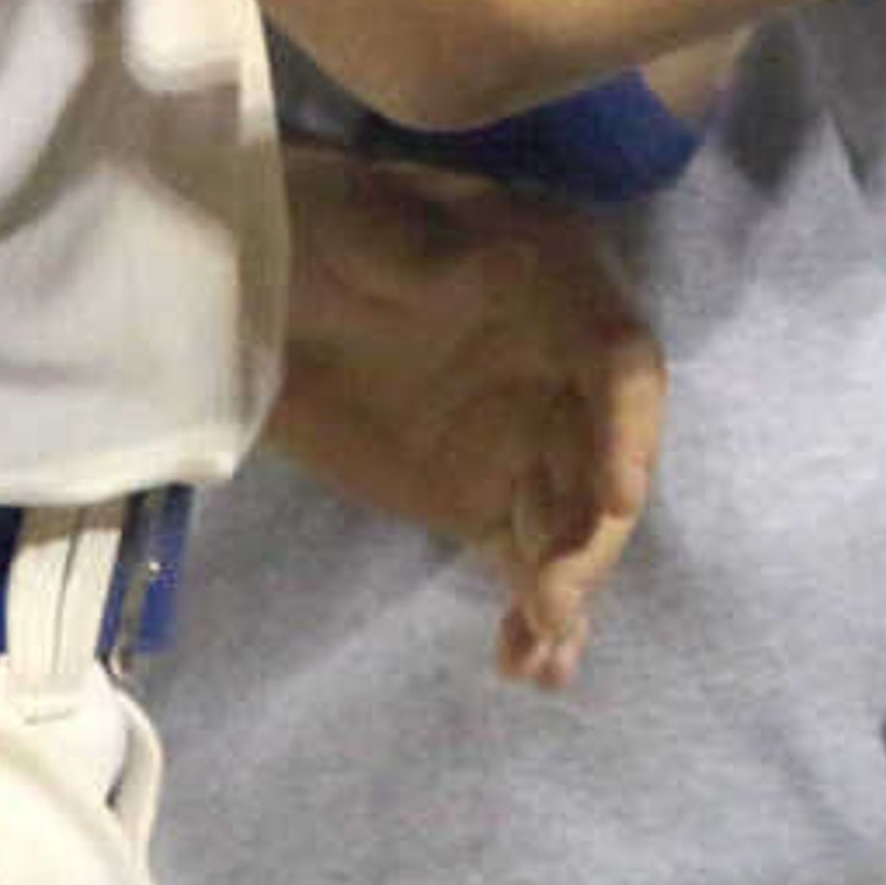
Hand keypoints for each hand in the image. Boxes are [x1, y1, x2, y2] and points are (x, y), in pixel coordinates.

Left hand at [263, 147, 668, 691]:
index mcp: (556, 284)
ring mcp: (525, 437)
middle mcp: (561, 367)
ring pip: (573, 520)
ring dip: (569, 585)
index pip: (619, 360)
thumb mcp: (372, 218)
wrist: (258, 281)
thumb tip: (496, 269)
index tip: (617, 493)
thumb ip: (430, 251)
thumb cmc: (323, 224)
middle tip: (557, 596)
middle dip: (594, 531)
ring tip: (540, 649)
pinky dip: (536, 612)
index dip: (627, 426)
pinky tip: (530, 666)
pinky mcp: (482, 495)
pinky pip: (525, 556)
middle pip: (607, 457)